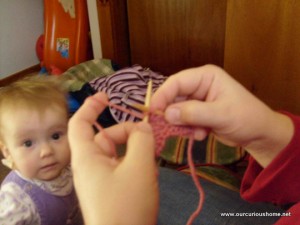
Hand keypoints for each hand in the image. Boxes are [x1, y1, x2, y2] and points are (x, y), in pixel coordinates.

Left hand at [68, 92, 157, 224]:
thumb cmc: (127, 204)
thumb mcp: (139, 167)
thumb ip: (142, 139)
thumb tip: (143, 127)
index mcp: (87, 157)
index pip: (79, 123)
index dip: (90, 106)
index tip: (106, 96)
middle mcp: (90, 166)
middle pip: (106, 137)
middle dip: (127, 133)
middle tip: (149, 138)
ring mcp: (100, 179)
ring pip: (117, 152)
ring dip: (134, 150)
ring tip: (151, 160)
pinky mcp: (110, 189)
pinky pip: (121, 167)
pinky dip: (134, 163)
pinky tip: (148, 173)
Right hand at [151, 65, 293, 166]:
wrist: (259, 135)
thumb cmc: (246, 118)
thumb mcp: (221, 114)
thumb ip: (193, 113)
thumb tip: (166, 114)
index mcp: (205, 77)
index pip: (176, 82)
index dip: (162, 95)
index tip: (152, 112)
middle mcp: (198, 86)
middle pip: (174, 97)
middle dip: (172, 114)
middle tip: (169, 128)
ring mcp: (197, 101)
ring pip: (177, 111)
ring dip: (182, 124)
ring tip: (195, 133)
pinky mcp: (197, 114)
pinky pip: (183, 121)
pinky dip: (188, 130)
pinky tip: (201, 135)